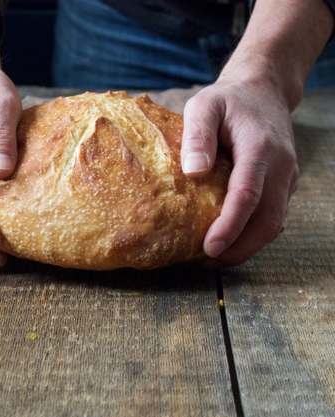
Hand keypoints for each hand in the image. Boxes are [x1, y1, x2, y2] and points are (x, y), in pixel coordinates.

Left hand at [181, 77, 298, 265]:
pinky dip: (252, 233)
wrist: (264, 92)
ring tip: (214, 257)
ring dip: (247, 246)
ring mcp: (286, 177)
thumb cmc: (228, 100)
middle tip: (208, 262)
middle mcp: (281, 166)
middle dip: (240, 248)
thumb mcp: (205, 106)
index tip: (210, 248)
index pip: (248, 196)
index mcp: (260, 148)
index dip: (230, 226)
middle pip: (268, 220)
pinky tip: (229, 239)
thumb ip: (198, 136)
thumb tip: (194, 172)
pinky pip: (273, 216)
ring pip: (274, 224)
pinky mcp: (284, 184)